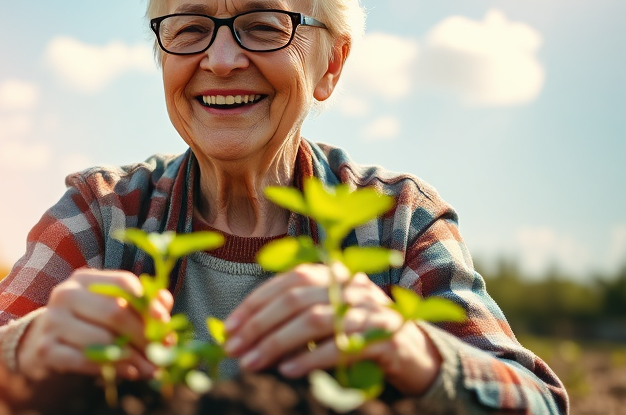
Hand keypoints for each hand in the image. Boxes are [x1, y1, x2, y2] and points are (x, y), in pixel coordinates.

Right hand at [16, 268, 172, 380]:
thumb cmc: (88, 324)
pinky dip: (112, 369)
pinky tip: (130, 372)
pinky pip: (85, 360)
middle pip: (115, 311)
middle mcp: (65, 294)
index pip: (122, 283)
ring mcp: (52, 321)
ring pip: (102, 339)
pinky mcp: (46, 349)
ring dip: (133, 357)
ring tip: (152, 368)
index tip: (165, 322)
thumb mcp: (112, 308)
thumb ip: (140, 304)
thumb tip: (164, 302)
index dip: (148, 303)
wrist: (45, 346)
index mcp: (84, 278)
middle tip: (162, 353)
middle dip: (144, 336)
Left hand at [223, 263, 441, 394]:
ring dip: (277, 343)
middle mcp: (350, 283)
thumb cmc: (356, 333)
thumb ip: (290, 316)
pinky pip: (342, 344)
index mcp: (332, 271)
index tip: (228, 328)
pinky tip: (288, 371)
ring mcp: (370, 307)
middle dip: (258, 325)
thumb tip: (241, 332)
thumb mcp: (323, 316)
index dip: (254, 303)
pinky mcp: (384, 335)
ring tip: (253, 363)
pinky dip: (311, 358)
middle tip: (234, 349)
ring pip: (314, 320)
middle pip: (295, 299)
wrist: (414, 352)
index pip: (285, 280)